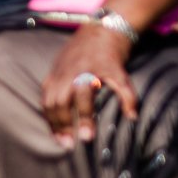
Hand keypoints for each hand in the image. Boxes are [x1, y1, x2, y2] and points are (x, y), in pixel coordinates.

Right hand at [39, 23, 137, 148]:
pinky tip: (54, 127)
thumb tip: (132, 118)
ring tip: (61, 140)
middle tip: (70, 144)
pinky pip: (45, 96)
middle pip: (60, 102)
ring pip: (49, 101)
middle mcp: (68, 74)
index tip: (87, 138)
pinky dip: (48, 113)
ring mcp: (57, 74)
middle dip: (63, 124)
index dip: (84, 118)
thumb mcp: (122, 74)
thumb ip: (128, 96)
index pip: (82, 99)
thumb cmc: (111, 57)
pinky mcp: (51, 74)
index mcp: (85, 72)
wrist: (98, 33)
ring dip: (53, 122)